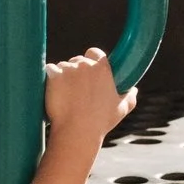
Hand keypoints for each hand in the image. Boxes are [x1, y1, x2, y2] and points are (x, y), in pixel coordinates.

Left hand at [27, 45, 135, 183]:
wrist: (77, 131)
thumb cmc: (101, 122)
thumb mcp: (122, 109)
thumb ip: (130, 96)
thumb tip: (133, 90)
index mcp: (102, 68)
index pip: (95, 52)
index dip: (91, 59)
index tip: (90, 69)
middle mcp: (85, 64)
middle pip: (78, 60)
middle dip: (76, 70)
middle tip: (76, 88)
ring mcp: (68, 69)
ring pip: (63, 66)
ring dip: (63, 75)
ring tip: (66, 95)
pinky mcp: (53, 75)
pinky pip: (50, 70)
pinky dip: (50, 78)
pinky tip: (53, 90)